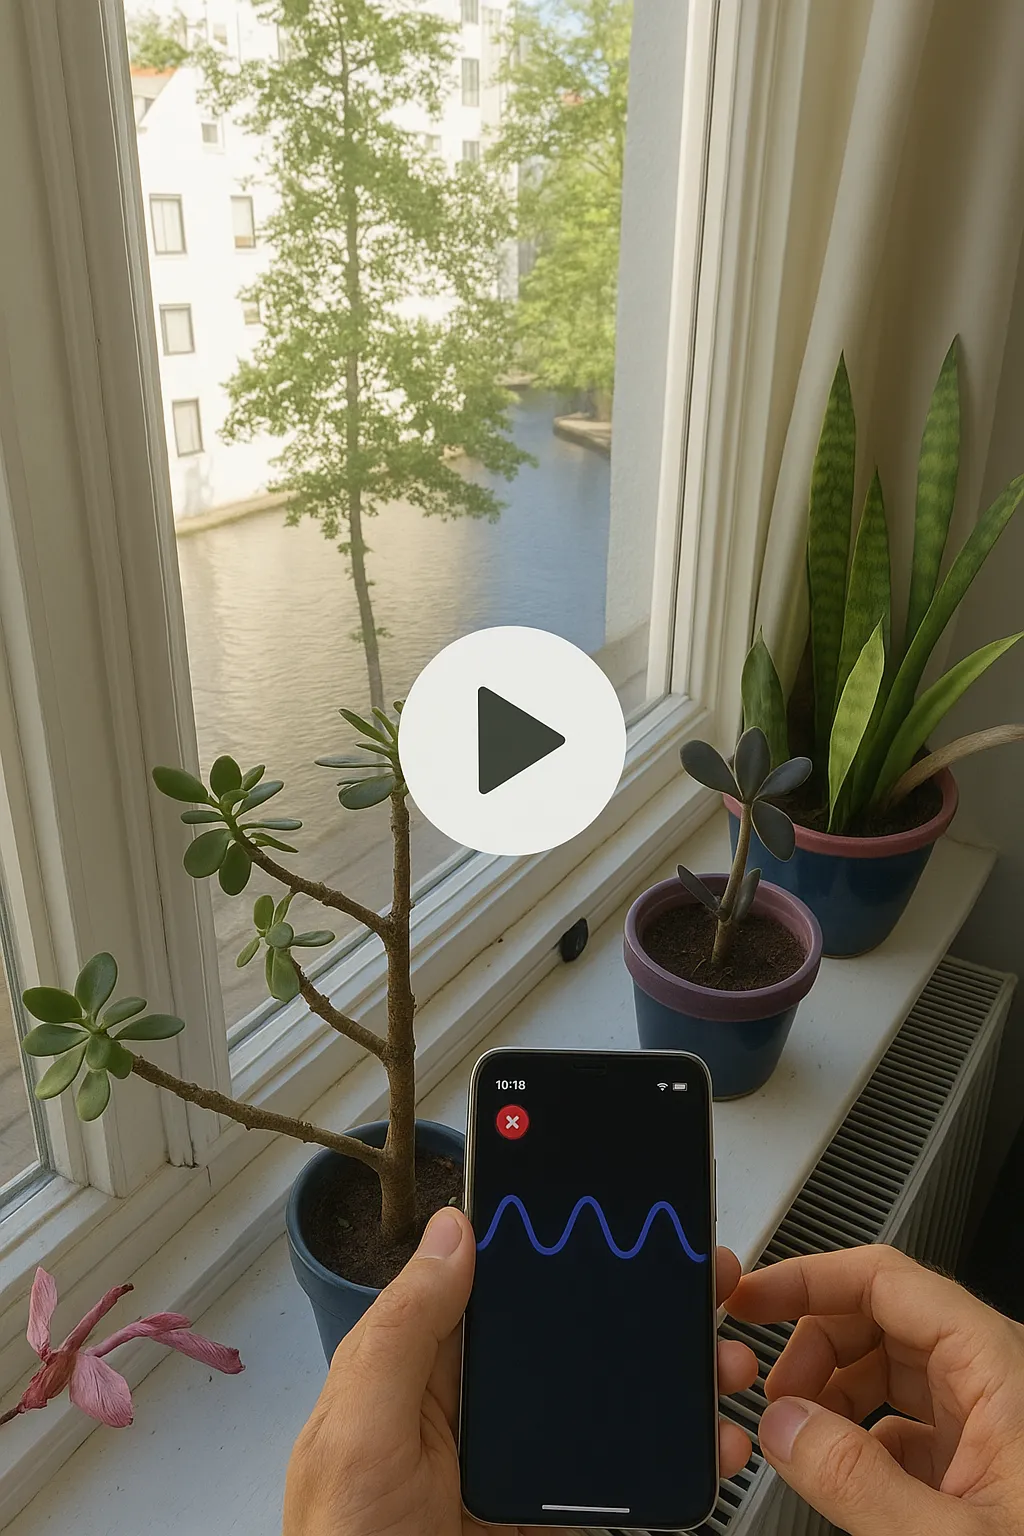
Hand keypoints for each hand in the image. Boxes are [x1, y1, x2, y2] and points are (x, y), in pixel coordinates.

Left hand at [284, 1206, 757, 1534]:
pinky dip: (673, 1460)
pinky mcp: (549, 1518)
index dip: (557, 1240)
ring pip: (607, 1398)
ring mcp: (515, 1464)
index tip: (622, 1211)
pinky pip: (619, 1477)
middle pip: (569, 1332)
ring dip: (673, 1378)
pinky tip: (709, 1446)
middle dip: (641, 1306)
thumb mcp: (361, 1430)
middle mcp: (472, 1404)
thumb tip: (451, 1230)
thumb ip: (405, 1331)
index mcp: (422, 1365)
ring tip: (725, 1364)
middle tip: (707, 1285)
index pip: (497, 1278)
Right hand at [727, 1243, 1023, 1534]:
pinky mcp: (986, 1473)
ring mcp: (993, 1429)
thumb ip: (859, 1482)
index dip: (811, 1278)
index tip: (754, 1297)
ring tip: (799, 1438)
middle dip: (816, 1345)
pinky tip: (842, 1478)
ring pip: (891, 1372)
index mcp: (1002, 1371)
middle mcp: (1000, 1385)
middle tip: (771, 1392)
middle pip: (883, 1320)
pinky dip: (860, 1441)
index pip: (888, 1280)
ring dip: (833, 1395)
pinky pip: (907, 1428)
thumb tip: (783, 1426)